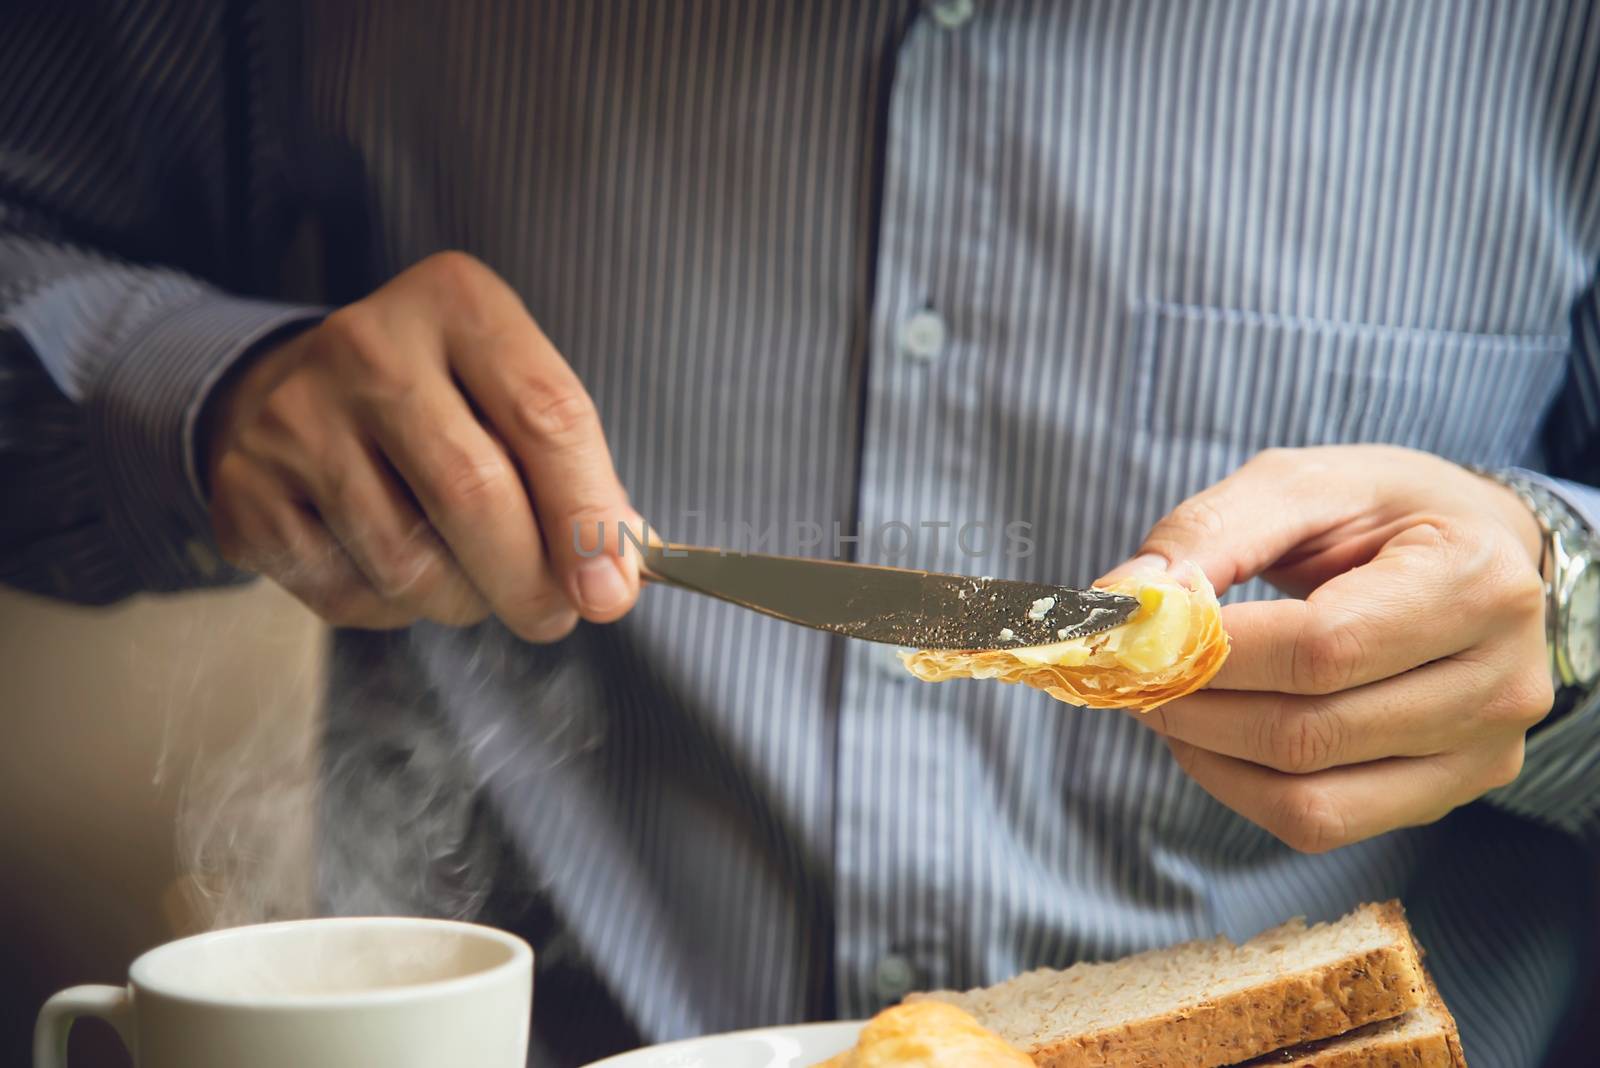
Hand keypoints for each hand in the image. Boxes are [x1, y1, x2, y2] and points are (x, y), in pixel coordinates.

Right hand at [204, 251, 641, 639]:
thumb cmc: (442, 405)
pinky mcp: (248, 490)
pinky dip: (397, 608)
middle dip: (530, 580)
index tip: (609, 589)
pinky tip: (397, 565)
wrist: (298, 392)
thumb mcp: (514, 399)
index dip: (587, 517)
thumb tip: (613, 576)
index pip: (546, 415)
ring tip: (472, 576)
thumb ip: (576, 476)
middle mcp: (368, 345)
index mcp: (457, 303)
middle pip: (474, 493)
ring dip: (465, 598)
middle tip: (554, 616)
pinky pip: (352, 592)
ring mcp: (297, 416)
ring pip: (412, 560)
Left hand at [1105, 445, 1551, 852]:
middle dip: (1191, 704)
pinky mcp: (1447, 796)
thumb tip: (1121, 599)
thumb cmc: (1380, 512)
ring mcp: (1483, 753)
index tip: (1135, 632)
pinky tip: (1207, 738)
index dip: (1212, 651)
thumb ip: (1210, 534)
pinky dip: (1239, 789)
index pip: (1323, 648)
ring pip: (1308, 797)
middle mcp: (1502, 681)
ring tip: (1161, 699)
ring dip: (1204, 752)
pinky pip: (1321, 824)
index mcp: (1479, 580)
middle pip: (1308, 731)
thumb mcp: (1301, 485)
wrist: (1472, 552)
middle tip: (1127, 670)